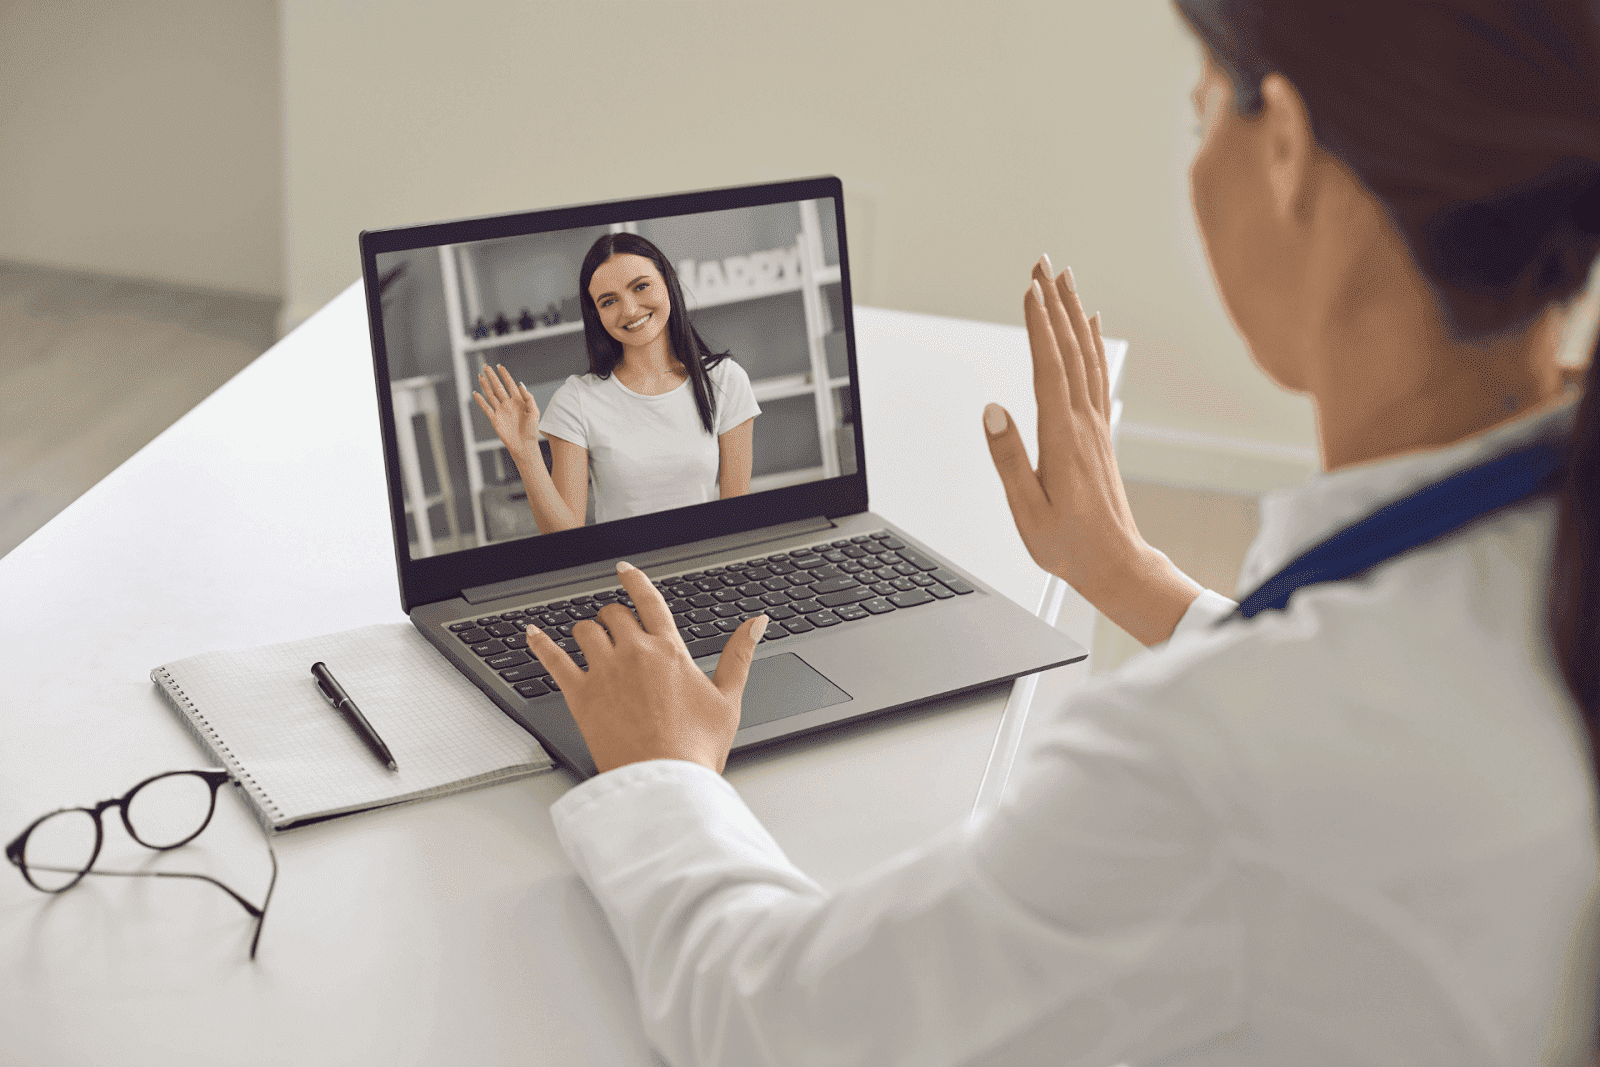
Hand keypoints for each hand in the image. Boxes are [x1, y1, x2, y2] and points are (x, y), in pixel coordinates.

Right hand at [473, 363, 540, 461]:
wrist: (525, 445)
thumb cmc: (532, 430)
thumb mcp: (534, 412)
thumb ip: (528, 397)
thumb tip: (520, 384)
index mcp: (519, 401)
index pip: (510, 384)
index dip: (505, 375)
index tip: (500, 366)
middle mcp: (508, 404)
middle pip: (498, 387)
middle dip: (492, 376)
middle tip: (485, 366)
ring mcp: (501, 411)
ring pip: (491, 395)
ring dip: (485, 386)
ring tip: (480, 376)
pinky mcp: (495, 419)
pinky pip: (486, 408)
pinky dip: (480, 401)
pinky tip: (476, 393)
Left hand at [526, 561, 768, 774]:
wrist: (664, 781)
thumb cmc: (696, 747)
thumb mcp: (728, 699)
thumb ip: (739, 654)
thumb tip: (755, 622)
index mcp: (669, 650)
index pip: (649, 601)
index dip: (635, 581)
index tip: (625, 570)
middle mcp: (634, 653)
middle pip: (614, 614)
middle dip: (615, 618)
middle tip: (617, 630)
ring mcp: (604, 672)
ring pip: (585, 630)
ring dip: (588, 632)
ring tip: (591, 641)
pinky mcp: (580, 696)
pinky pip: (553, 659)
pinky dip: (540, 643)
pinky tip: (532, 634)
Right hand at [984, 256, 1199, 644]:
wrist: (1115, 564)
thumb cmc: (1068, 543)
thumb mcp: (1026, 508)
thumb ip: (1009, 458)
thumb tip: (992, 409)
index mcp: (1062, 437)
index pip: (1048, 367)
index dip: (1038, 325)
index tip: (1029, 288)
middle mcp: (1084, 423)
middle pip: (1070, 349)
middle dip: (1055, 302)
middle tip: (1043, 263)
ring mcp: (1095, 425)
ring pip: (1086, 356)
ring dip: (1074, 314)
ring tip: (1064, 281)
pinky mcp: (1100, 433)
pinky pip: (1097, 376)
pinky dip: (1092, 344)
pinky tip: (1089, 328)